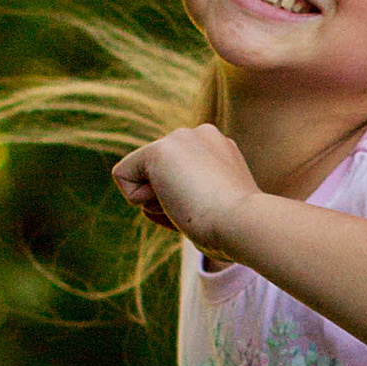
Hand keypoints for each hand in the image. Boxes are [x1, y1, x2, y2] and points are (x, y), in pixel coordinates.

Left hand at [113, 120, 262, 257]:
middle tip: (202, 210)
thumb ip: (197, 198)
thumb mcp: (221, 208)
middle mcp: (201, 135)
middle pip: (159, 177)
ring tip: (192, 205)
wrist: (243, 223)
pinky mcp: (158, 150)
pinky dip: (140, 198)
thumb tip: (167, 200)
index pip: (179, 178)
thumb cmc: (236, 230)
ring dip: (160, 204)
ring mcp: (180, 138)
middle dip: (170, 202)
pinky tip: (172, 199)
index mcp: (219, 149)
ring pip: (143, 179)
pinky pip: (123, 176)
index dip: (185, 205)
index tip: (214, 210)